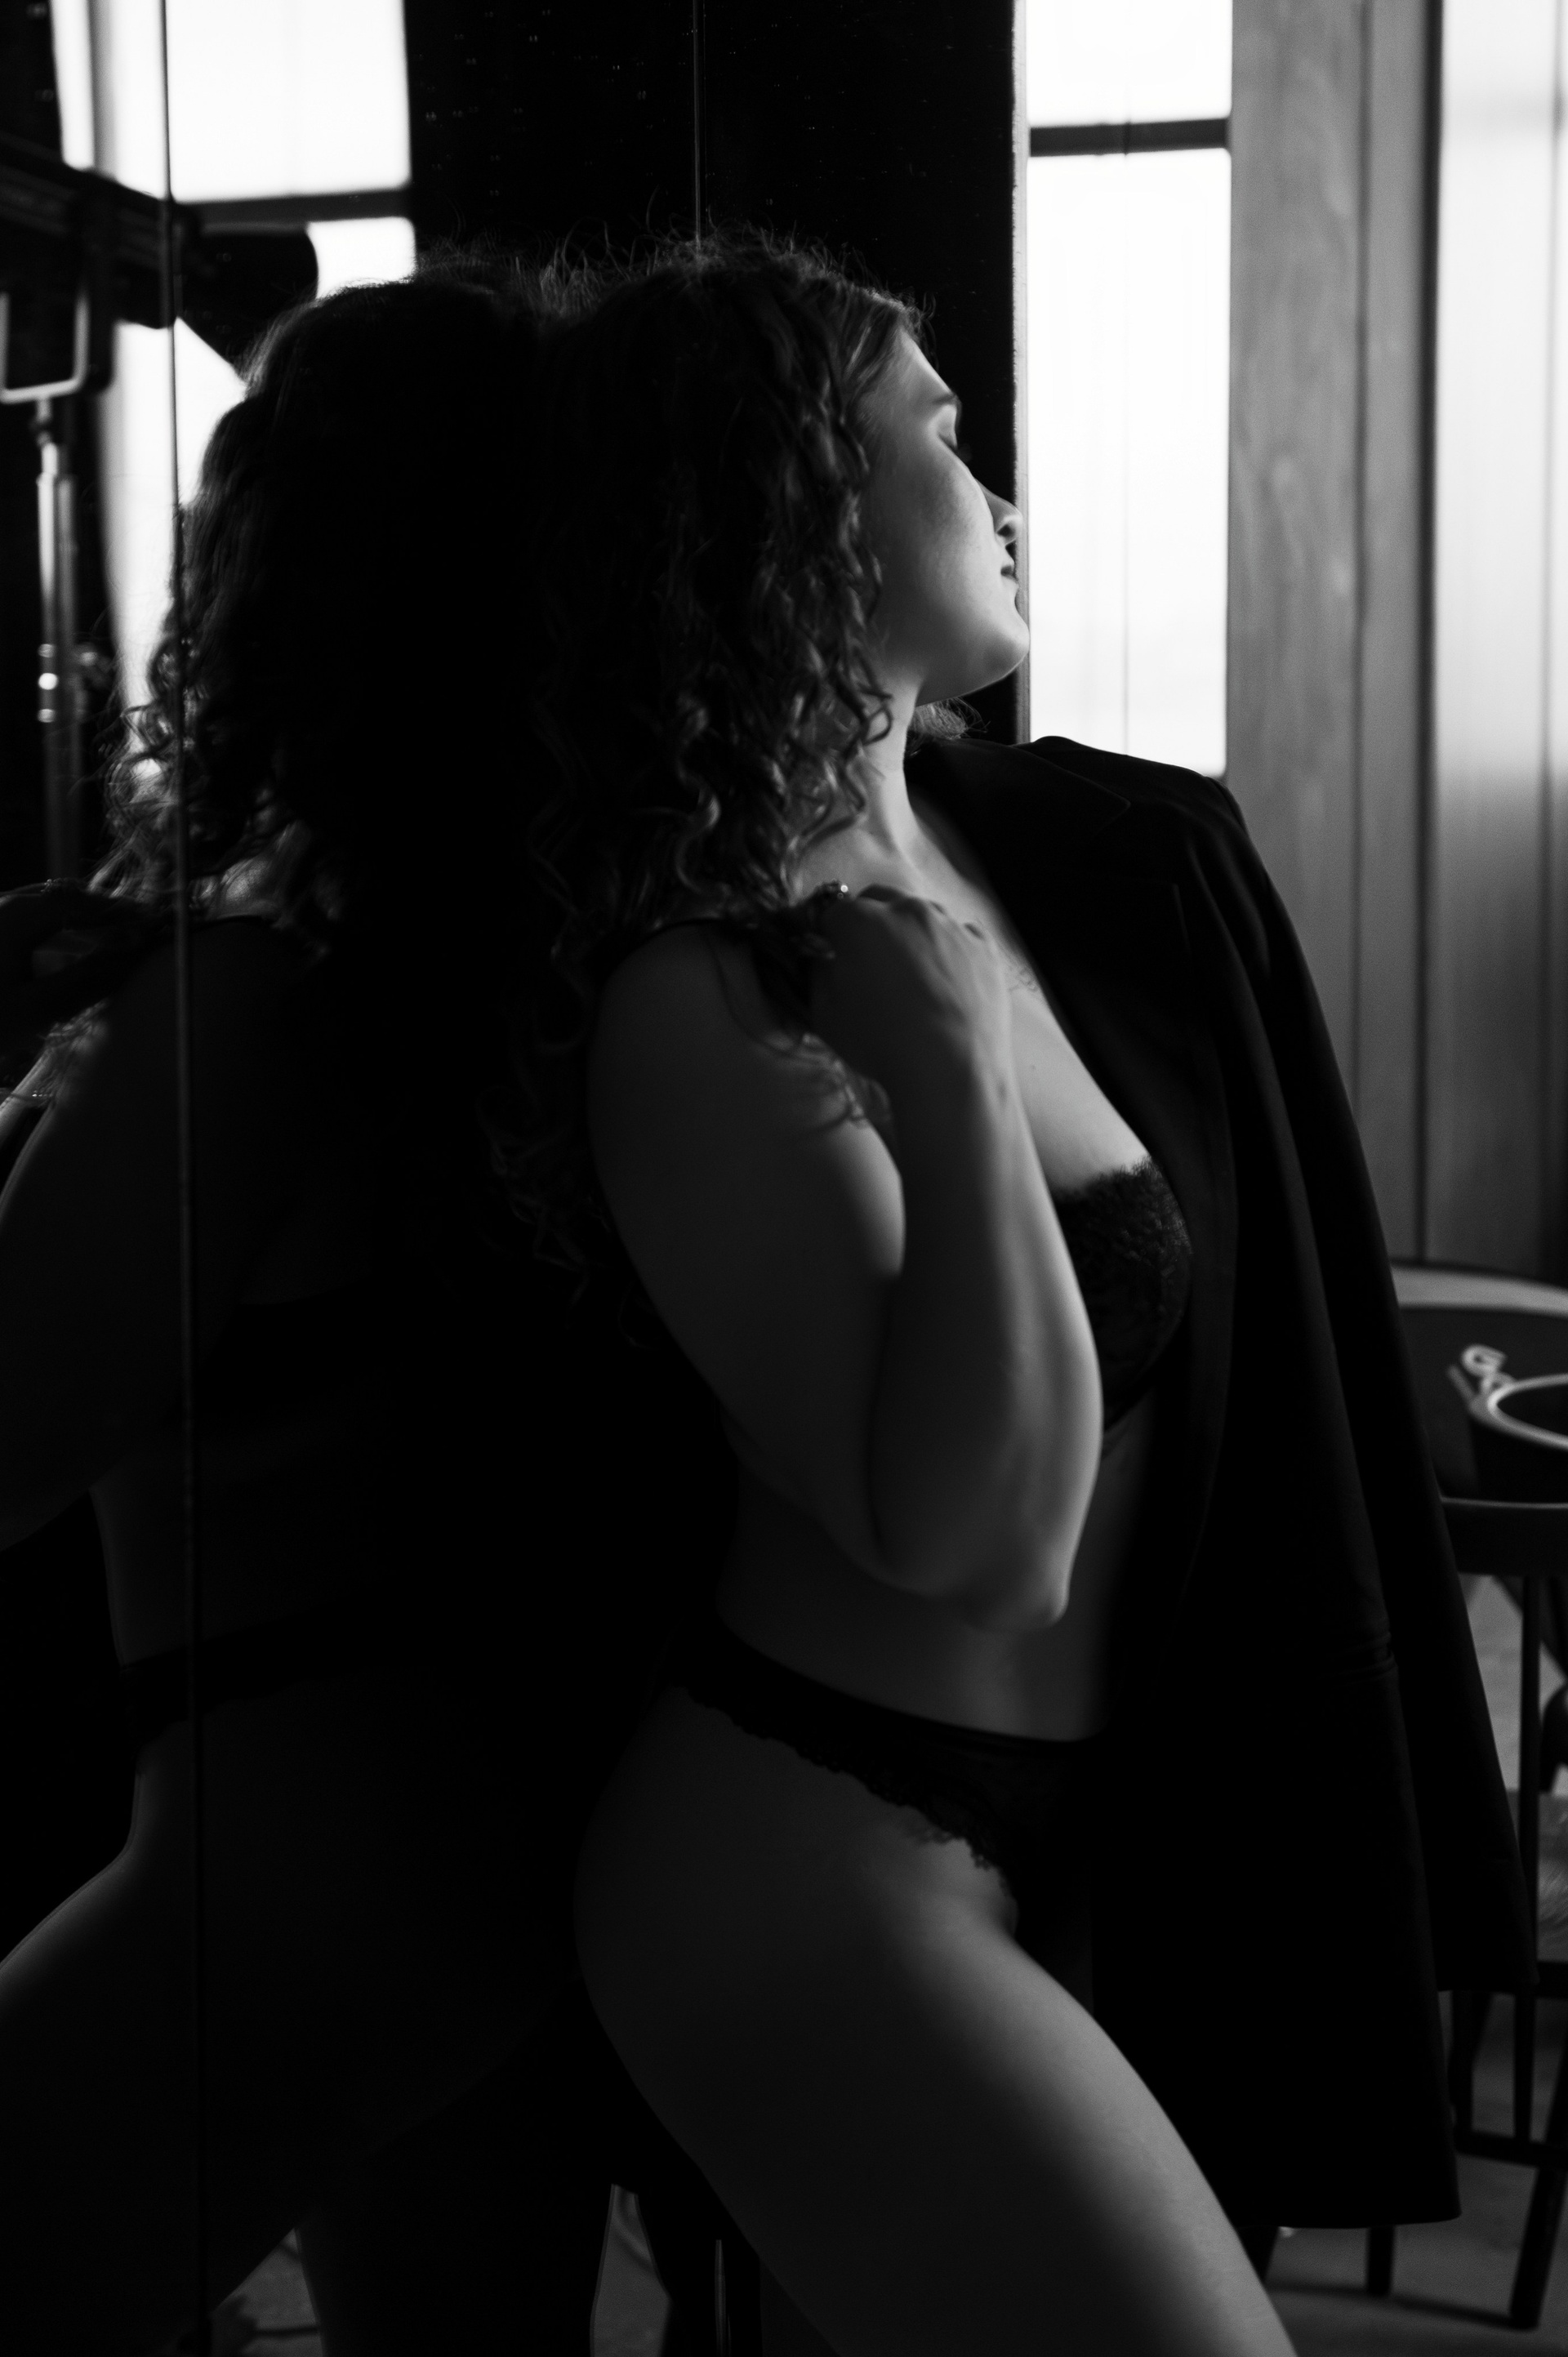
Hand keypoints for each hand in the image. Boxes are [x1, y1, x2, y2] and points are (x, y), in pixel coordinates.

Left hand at [0, 882, 153, 1064]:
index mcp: (17, 916)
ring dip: (75, 922)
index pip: (81, 903)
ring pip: (38, 907)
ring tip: (103, 946)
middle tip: (132, 936)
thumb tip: (129, 956)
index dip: (121, 913)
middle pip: (60, 897)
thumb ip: (86, 981)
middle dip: (100, 913)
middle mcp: (1, 905)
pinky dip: (50, 931)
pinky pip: (20, 919)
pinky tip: (58, 957)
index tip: (152, 926)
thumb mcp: (34, 1010)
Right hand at [805, 884, 1010, 1101]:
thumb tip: (822, 960)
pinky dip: (947, 949)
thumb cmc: (881, 1044)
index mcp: (861, 921)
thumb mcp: (826, 1016)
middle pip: (879, 901)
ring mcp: (951, 925)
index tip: (827, 952)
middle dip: (867, 921)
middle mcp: (908, 911)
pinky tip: (944, 982)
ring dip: (909, 932)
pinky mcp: (983, 946)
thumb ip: (817, 976)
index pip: (833, 912)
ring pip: (922, 914)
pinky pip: (958, 935)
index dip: (826, 933)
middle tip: (867, 959)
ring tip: (910, 975)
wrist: (952, 1068)